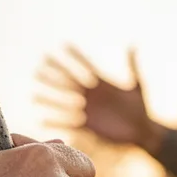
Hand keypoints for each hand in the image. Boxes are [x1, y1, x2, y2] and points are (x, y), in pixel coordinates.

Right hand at [36, 46, 164, 152]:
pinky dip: (56, 122)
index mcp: (102, 84)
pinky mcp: (89, 126)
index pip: (85, 66)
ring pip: (65, 103)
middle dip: (54, 76)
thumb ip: (133, 66)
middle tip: (38, 69)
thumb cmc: (142, 109)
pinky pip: (69, 123)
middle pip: (69, 83)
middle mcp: (91, 96)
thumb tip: (132, 45)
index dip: (76, 56)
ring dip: (50, 100)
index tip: (64, 45)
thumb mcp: (137, 86)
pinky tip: (43, 121)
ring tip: (34, 96)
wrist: (143, 131)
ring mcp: (88, 110)